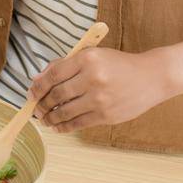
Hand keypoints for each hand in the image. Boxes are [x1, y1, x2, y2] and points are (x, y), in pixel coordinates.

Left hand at [28, 46, 168, 133]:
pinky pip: (78, 123)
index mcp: (87, 59)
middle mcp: (93, 78)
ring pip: (65, 111)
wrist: (151, 77)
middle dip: (41, 104)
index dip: (38, 86)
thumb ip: (65, 65)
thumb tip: (38, 79)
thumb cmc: (118, 64)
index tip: (31, 93)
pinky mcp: (106, 115)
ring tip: (44, 119)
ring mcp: (100, 99)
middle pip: (56, 94)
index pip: (54, 74)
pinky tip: (58, 127)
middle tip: (35, 108)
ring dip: (50, 118)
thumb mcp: (92, 55)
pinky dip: (64, 127)